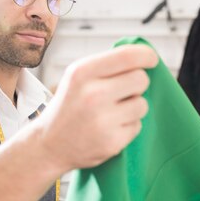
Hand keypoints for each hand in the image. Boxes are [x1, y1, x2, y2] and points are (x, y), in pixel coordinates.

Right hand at [35, 45, 157, 173]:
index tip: (151, 59)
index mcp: (83, 73)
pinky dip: (127, 126)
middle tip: (124, 91)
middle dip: (137, 84)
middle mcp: (93, 95)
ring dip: (133, 107)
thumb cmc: (69, 106)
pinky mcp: (112, 142)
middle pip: (141, 79)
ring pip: (142, 104)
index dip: (146, 55)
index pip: (128, 56)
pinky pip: (137, 126)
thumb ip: (106, 65)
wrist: (49, 144)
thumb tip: (144, 57)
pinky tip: (109, 128)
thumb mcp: (77, 77)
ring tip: (112, 112)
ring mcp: (103, 120)